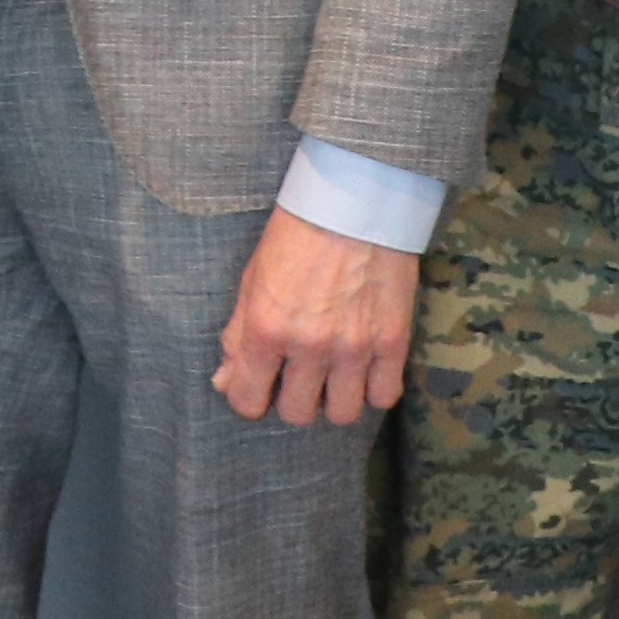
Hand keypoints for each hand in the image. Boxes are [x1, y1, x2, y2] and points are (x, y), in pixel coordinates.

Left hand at [215, 204, 421, 423]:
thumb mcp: (251, 281)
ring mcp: (355, 348)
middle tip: (297, 376)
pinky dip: (372, 390)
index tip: (257, 387)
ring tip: (332, 376)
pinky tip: (363, 370)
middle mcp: (309, 345)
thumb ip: (237, 336)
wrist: (354, 204)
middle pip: (297, 413)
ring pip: (343, 413)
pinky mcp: (393, 342)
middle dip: (292, 399)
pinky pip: (384, 397)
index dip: (249, 398)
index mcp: (265, 327)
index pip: (248, 400)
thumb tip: (225, 381)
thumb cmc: (295, 237)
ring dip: (334, 400)